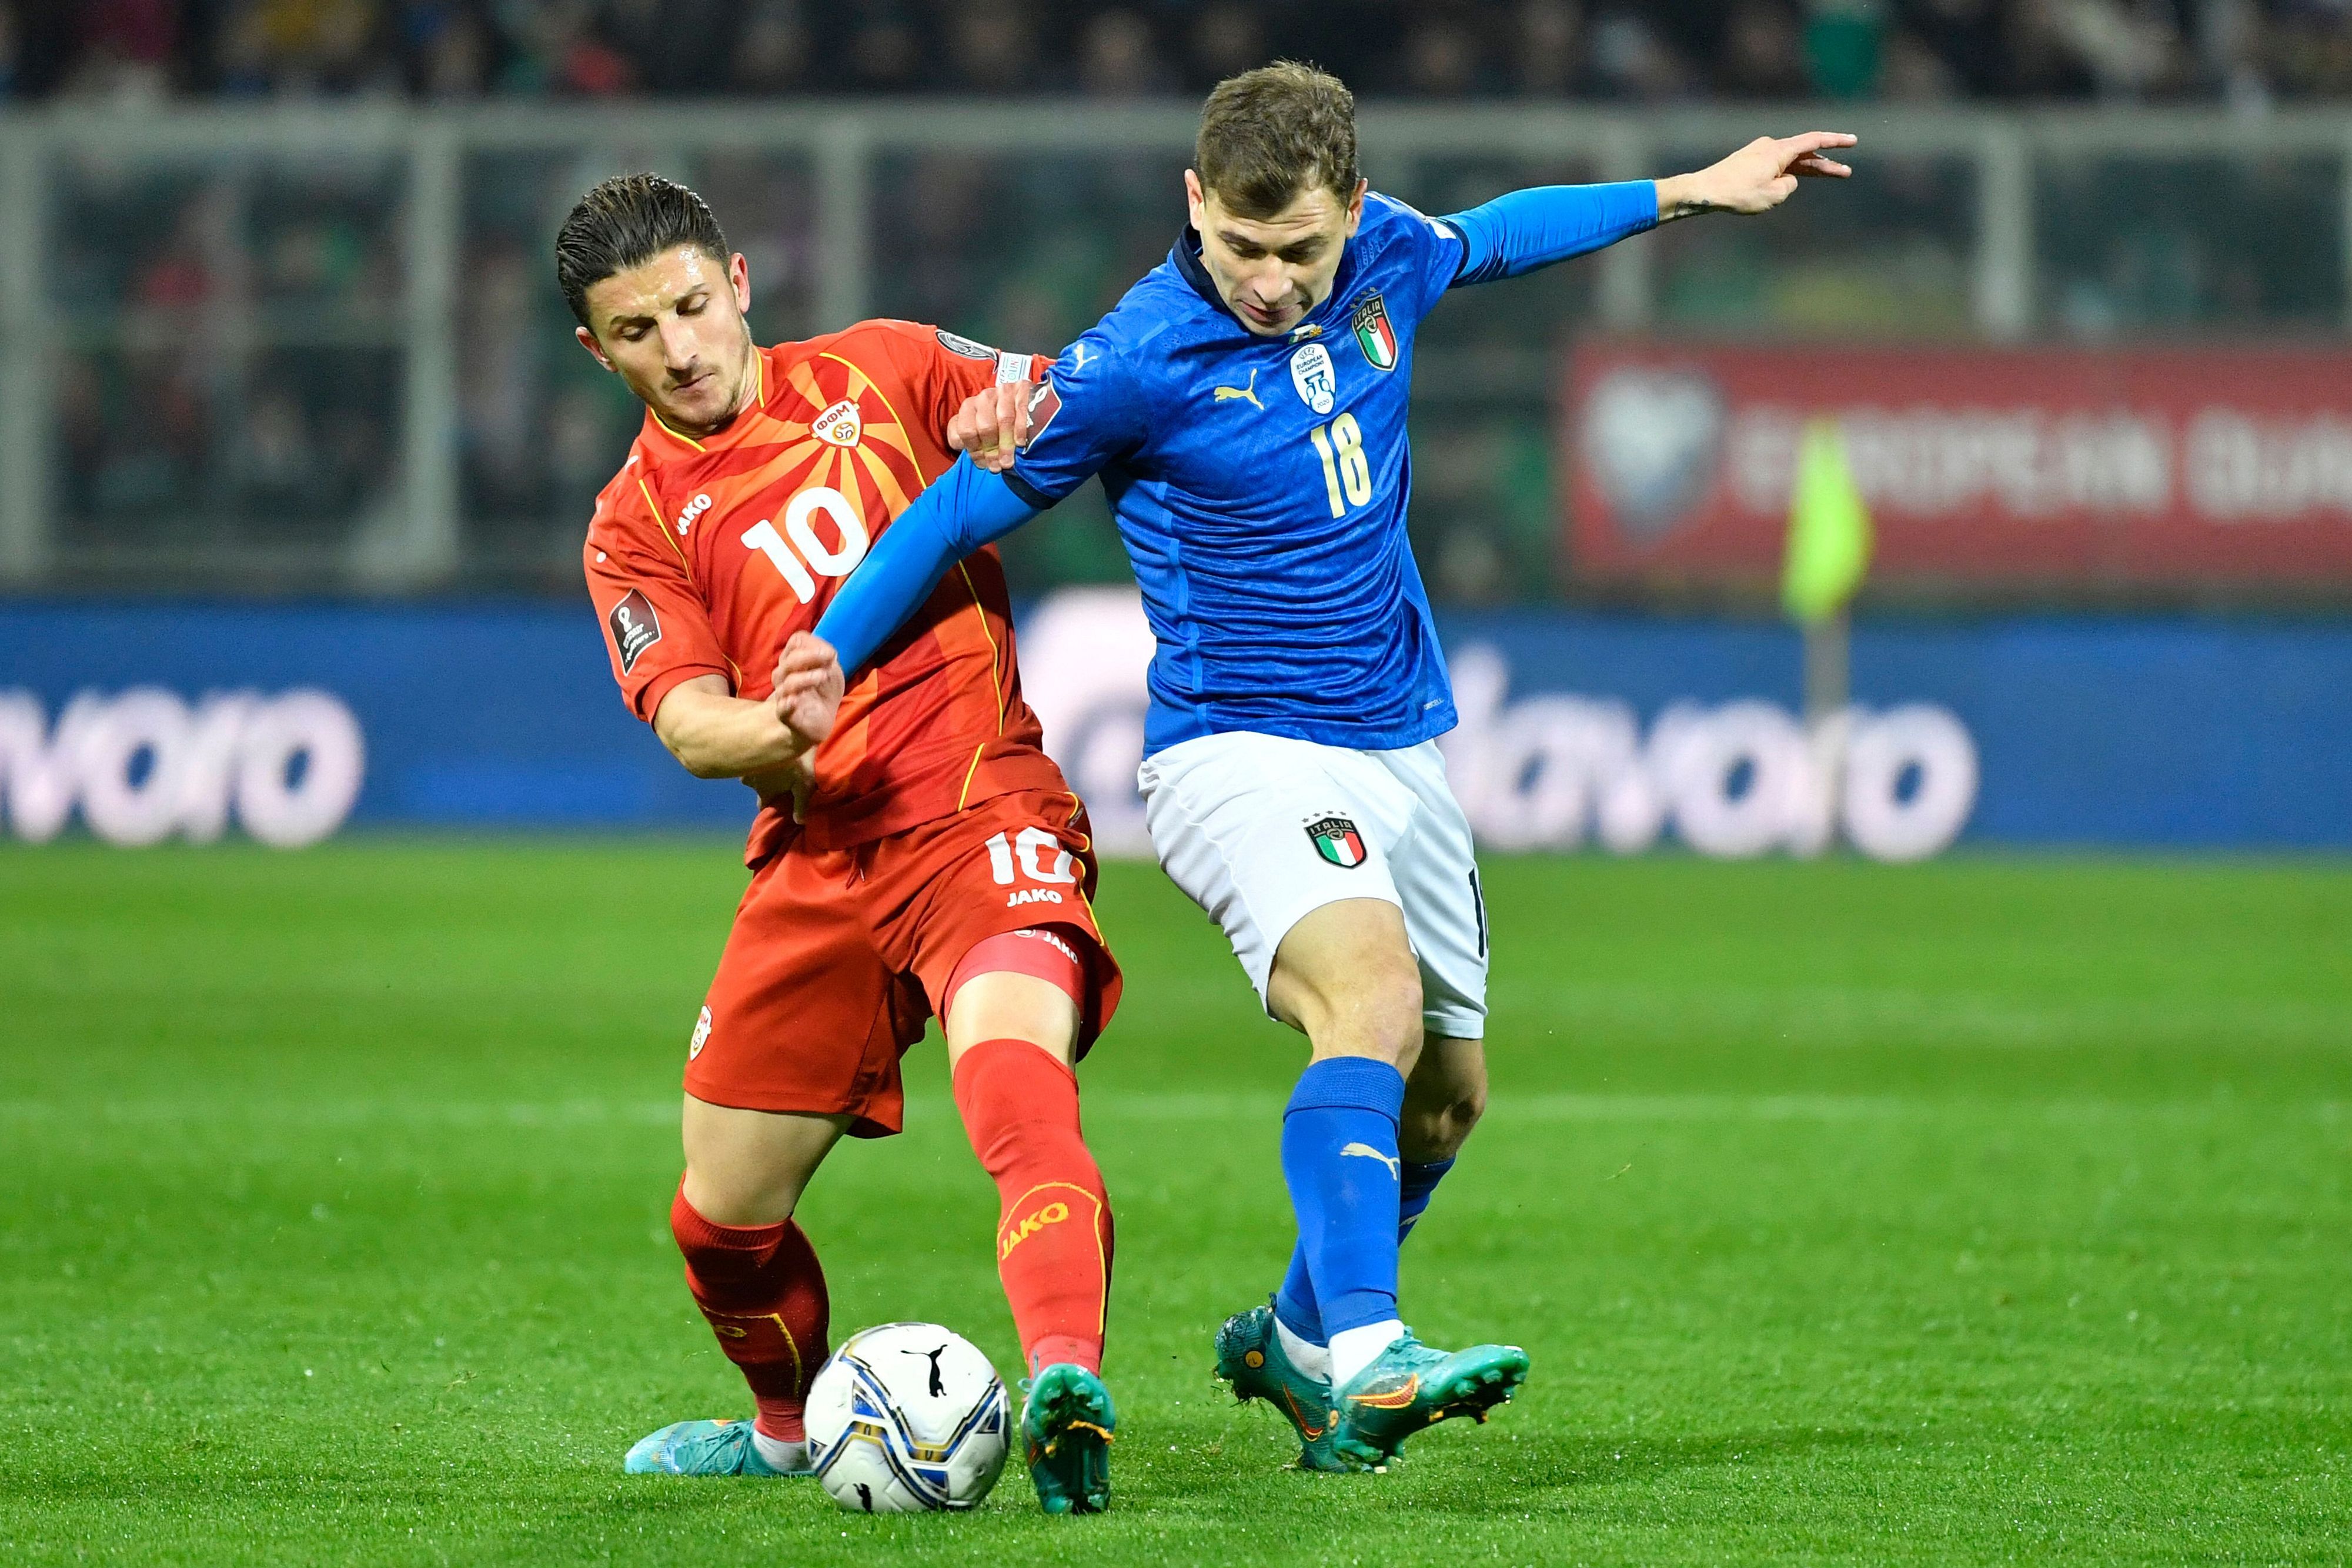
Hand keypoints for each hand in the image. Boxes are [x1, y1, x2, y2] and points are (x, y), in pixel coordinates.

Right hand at [741, 753, 816, 821]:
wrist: (789, 732)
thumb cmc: (798, 763)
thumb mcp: (804, 786)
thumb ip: (800, 805)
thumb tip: (799, 822)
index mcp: (764, 792)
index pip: (762, 807)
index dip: (768, 807)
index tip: (776, 804)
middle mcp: (751, 781)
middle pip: (756, 789)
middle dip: (763, 787)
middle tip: (776, 780)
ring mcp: (746, 764)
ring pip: (751, 772)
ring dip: (759, 770)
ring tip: (773, 763)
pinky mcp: (746, 748)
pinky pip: (749, 755)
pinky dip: (757, 754)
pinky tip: (767, 749)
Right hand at [771, 631, 843, 751]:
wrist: (822, 720)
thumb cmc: (824, 691)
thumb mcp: (831, 669)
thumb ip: (826, 657)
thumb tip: (825, 650)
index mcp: (793, 660)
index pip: (795, 643)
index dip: (812, 644)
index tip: (831, 654)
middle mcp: (784, 676)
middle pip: (788, 660)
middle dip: (810, 656)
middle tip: (830, 659)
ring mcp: (784, 695)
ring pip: (788, 683)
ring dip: (806, 678)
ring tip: (823, 676)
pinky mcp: (786, 716)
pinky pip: (782, 709)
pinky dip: (787, 704)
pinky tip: (794, 700)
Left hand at [948, 379, 1033, 473]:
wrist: (1025, 402)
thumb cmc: (997, 424)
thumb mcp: (978, 432)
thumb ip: (971, 443)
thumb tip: (978, 460)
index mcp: (968, 407)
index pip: (966, 430)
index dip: (974, 450)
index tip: (983, 464)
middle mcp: (984, 397)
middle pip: (985, 426)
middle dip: (991, 450)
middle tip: (997, 466)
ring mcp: (1003, 392)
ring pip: (1004, 419)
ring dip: (1006, 445)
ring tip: (1008, 462)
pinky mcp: (1022, 389)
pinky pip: (1021, 411)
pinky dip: (1021, 430)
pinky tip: (1021, 443)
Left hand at [1658, 132, 1855, 219]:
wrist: (1704, 190)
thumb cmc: (1737, 194)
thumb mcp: (1773, 196)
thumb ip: (1789, 185)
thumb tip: (1788, 180)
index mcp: (1779, 150)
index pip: (1813, 141)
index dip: (1835, 141)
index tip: (1852, 141)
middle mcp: (1771, 146)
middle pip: (1805, 153)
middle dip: (1827, 164)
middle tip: (1846, 172)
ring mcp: (1760, 152)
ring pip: (1792, 160)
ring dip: (1810, 169)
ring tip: (1830, 175)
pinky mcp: (1751, 160)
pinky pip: (1777, 165)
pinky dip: (1789, 172)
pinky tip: (1785, 185)